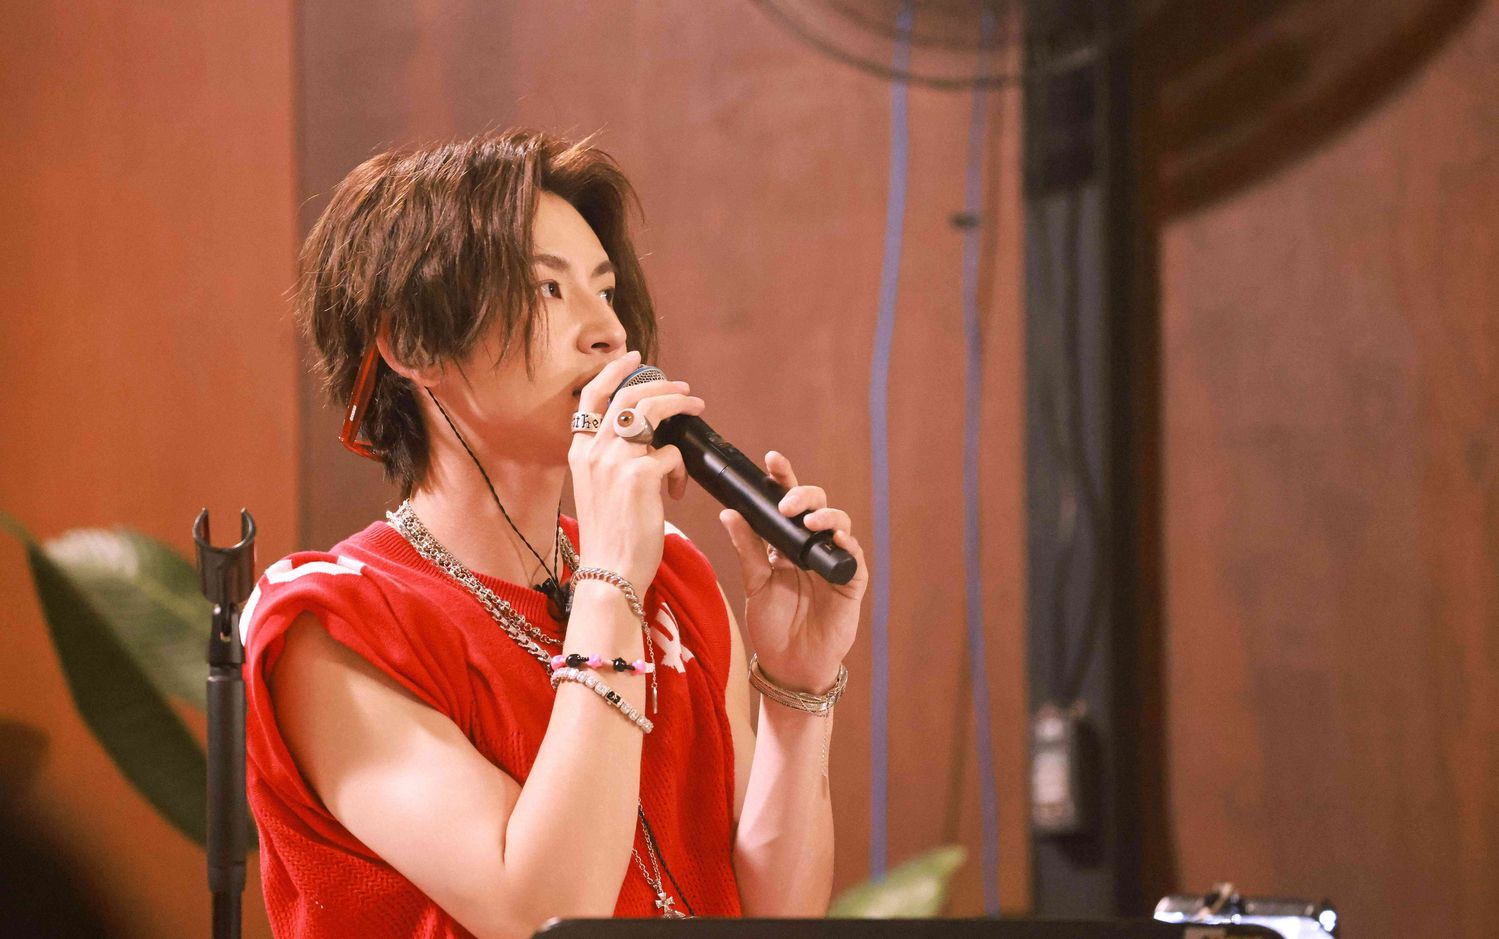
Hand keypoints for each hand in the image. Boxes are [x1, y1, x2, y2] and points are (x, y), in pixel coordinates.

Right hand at [569, 351, 704, 590]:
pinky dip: (681, 468)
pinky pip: (672, 454)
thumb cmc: (610, 536)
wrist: (610, 572)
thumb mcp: (597, 489)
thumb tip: (646, 436)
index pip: (591, 395)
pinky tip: (679, 489)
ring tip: (697, 407)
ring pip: (652, 412)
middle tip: (684, 389)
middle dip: (660, 385)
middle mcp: (593, 450)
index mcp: (578, 452)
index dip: (613, 370)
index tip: (634, 357)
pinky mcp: (640, 476)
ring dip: (679, 404)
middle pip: (628, 395)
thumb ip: (610, 459)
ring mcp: (615, 461)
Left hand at [719, 451, 866, 693]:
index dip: (782, 479)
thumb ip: (746, 548)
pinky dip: (845, 543)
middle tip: (786, 503)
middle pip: (815, 505)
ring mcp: (832, 561)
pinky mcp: (850, 581)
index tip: (772, 459)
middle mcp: (810, 546)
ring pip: (838, 523)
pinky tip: (834, 537)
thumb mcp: (754, 583)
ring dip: (825, 515)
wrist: (789, 665)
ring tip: (809, 519)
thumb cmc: (772, 625)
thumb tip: (728, 513)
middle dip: (803, 495)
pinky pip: (853, 555)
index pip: (785, 503)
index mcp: (785, 543)